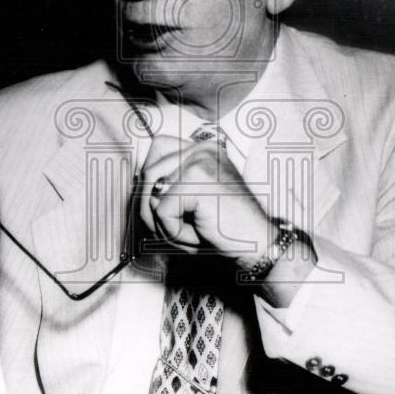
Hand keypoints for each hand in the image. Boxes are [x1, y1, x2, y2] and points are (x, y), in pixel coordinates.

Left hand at [138, 134, 271, 261]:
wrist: (259, 245)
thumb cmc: (226, 229)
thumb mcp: (193, 201)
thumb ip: (167, 186)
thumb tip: (136, 186)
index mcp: (203, 148)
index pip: (156, 152)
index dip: (151, 183)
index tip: (167, 207)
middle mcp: (202, 148)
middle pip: (148, 173)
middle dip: (153, 209)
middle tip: (176, 229)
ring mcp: (200, 161)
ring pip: (151, 194)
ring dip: (163, 223)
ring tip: (190, 232)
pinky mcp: (197, 180)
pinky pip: (162, 212)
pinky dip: (174, 233)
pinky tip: (198, 235)